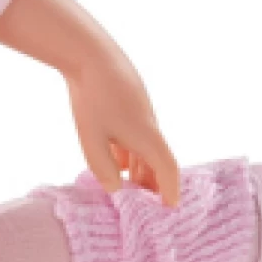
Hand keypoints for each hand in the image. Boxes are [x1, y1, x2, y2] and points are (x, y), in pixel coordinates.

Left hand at [65, 50, 181, 206]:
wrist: (90, 53)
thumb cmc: (92, 97)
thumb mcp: (92, 138)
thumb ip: (103, 168)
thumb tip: (115, 190)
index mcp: (148, 137)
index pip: (168, 169)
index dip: (171, 189)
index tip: (172, 207)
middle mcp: (149, 125)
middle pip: (158, 160)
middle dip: (155, 184)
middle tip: (150, 206)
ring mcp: (139, 112)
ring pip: (146, 147)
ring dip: (142, 168)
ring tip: (134, 189)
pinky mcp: (128, 101)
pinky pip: (136, 134)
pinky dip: (132, 152)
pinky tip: (120, 162)